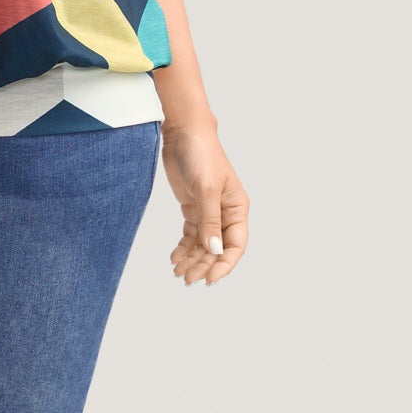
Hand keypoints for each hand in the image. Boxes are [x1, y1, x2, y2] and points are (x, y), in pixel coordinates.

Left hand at [160, 119, 247, 285]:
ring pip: (202, 244)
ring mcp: (208, 211)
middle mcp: (225, 213)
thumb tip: (214, 250)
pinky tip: (174, 258)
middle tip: (186, 279)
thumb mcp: (206, 190)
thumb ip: (209, 222)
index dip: (224, 264)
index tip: (209, 279)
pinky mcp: (192, 208)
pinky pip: (190, 235)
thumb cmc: (201, 155)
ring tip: (177, 272)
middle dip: (203, 265)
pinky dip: (183, 247)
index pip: (235, 245)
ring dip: (192, 260)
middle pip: (216, 248)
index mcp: (237, 208)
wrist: (182, 134)